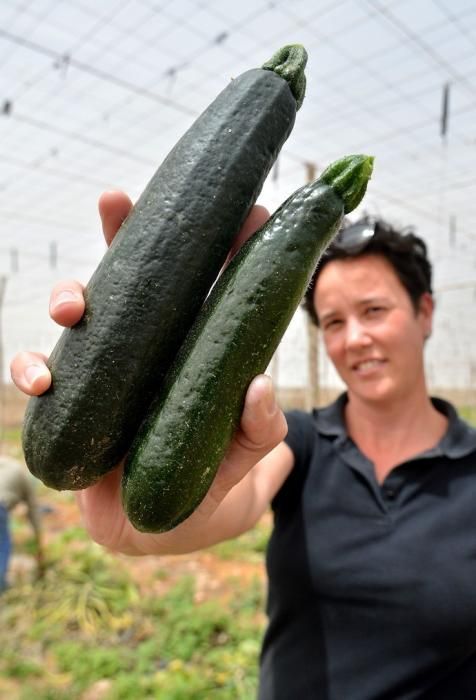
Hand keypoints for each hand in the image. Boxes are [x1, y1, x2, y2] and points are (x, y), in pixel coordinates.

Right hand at [11, 192, 286, 554]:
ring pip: (82, 314)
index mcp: (196, 351)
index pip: (211, 287)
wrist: (160, 529)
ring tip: (73, 308)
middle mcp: (150, 349)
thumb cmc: (209, 484)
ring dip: (70, 296)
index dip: (226, 245)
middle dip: (124, 233)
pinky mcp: (73, 402)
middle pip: (137, 279)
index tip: (243, 209)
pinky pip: (40, 374)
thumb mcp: (247, 459)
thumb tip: (256, 386)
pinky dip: (33, 369)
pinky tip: (43, 379)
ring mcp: (108, 371)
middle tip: (115, 200)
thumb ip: (260, 428)